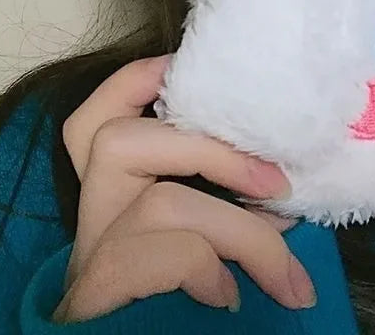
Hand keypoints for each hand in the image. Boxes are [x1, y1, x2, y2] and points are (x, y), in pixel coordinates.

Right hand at [52, 55, 316, 322]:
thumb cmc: (186, 307)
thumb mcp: (204, 239)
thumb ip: (223, 205)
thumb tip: (285, 191)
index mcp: (114, 196)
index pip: (96, 119)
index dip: (135, 81)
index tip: (184, 67)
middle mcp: (92, 217)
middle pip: (120, 141)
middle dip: (215, 152)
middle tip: (281, 184)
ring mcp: (89, 255)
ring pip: (161, 202)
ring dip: (242, 230)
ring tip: (286, 275)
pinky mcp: (96, 291)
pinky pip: (156, 253)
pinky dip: (206, 267)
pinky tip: (229, 297)